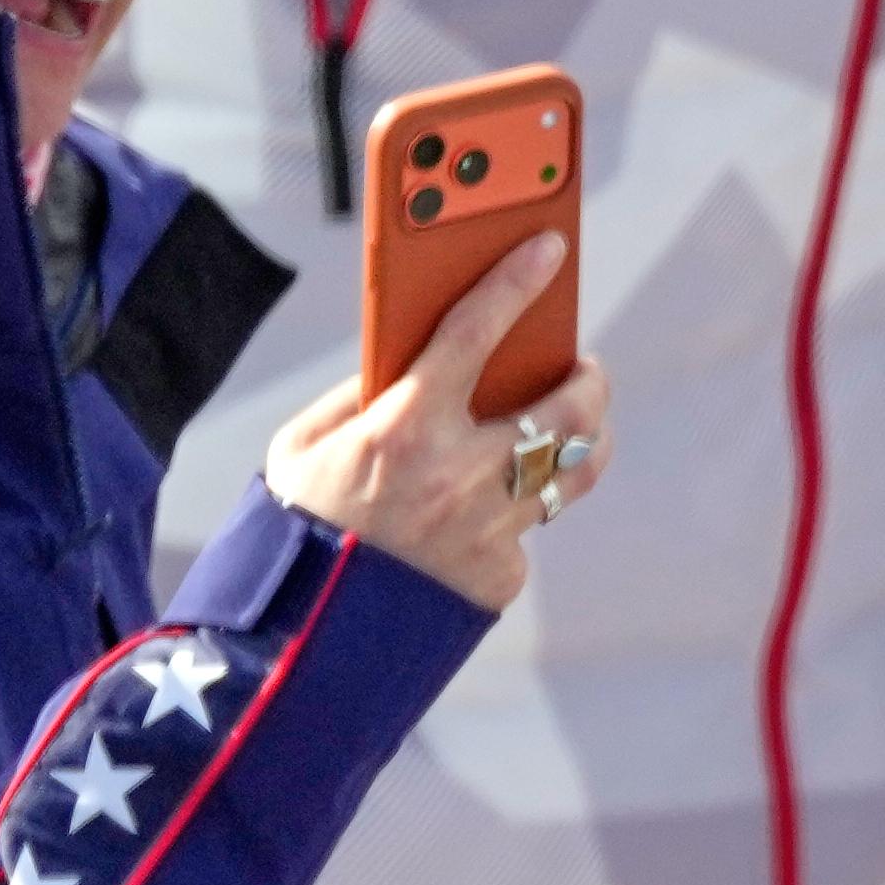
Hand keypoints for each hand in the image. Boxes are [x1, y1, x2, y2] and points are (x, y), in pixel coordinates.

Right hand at [262, 232, 610, 613]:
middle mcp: (460, 475)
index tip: (550, 248)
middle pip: (568, 410)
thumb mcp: (305, 446)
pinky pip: (528, 530)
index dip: (516, 283)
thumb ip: (360, 398)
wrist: (297, 636)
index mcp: (404, 429)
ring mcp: (490, 530)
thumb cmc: (297, 525)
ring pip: (576, 472)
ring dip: (585, 440)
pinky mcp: (500, 576)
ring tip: (574, 423)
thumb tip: (410, 363)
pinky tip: (492, 510)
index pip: (474, 334)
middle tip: (582, 366)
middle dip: (587, 379)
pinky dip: (515, 512)